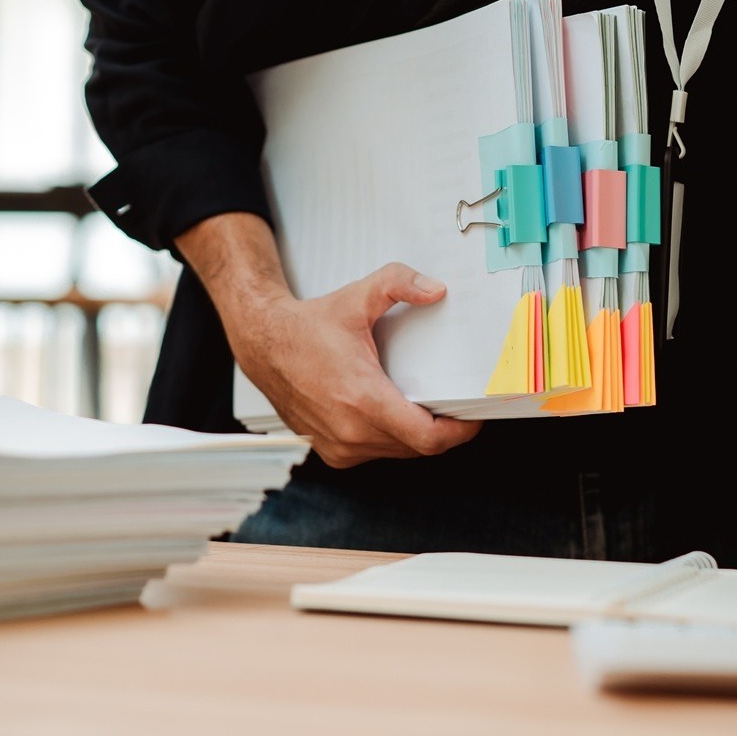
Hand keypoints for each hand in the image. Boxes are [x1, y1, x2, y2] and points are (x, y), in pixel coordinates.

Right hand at [229, 261, 481, 466]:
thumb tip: (435, 289)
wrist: (263, 345)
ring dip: (416, 434)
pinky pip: (376, 452)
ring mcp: (339, 446)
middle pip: (418, 446)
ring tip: (426, 406)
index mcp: (363, 399)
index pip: (426, 438)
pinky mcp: (331, 452)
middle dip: (442, 429)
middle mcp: (351, 431)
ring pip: (398, 452)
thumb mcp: (356, 296)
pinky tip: (394, 412)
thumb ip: (399, 283)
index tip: (473, 419)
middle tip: (455, 405)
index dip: (459, 432)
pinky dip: (391, 437)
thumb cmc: (307, 328)